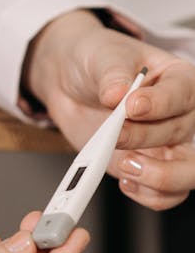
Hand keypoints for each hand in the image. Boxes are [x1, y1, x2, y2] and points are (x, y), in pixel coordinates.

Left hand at [24, 9, 194, 208]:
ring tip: (125, 165)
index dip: (159, 104)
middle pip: (181, 134)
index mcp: (178, 79)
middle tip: (114, 134)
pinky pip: (163, 194)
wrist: (70, 83)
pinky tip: (125, 179)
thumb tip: (117, 96)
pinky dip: (146, 193)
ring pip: (187, 173)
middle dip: (143, 137)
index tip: (131, 107)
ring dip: (157, 176)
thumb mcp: (103, 57)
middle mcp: (180, 114)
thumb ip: (113, 76)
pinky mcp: (147, 168)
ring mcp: (166, 145)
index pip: (182, 95)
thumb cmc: (95, 62)